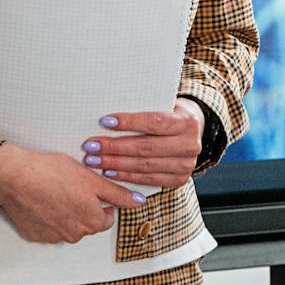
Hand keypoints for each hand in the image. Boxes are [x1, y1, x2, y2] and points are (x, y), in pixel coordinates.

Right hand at [0, 142, 141, 243]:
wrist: (15, 175)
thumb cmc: (50, 173)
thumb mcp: (91, 178)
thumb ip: (117, 194)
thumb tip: (137, 202)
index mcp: (91, 221)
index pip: (106, 218)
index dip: (99, 202)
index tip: (89, 190)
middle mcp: (74, 235)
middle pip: (86, 223)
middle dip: (82, 208)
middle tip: (69, 188)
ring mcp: (53, 237)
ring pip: (66, 226)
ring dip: (64, 213)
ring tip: (53, 192)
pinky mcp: (34, 235)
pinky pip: (46, 229)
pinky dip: (46, 217)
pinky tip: (40, 201)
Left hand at [84, 102, 202, 189]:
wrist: (193, 131)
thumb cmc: (171, 114)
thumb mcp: (165, 105)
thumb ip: (144, 109)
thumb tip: (109, 115)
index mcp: (187, 122)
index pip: (154, 122)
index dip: (129, 122)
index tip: (104, 122)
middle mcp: (190, 145)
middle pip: (146, 147)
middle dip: (115, 147)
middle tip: (91, 146)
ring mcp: (186, 165)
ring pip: (145, 165)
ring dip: (116, 164)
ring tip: (94, 160)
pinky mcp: (179, 179)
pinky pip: (148, 179)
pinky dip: (127, 176)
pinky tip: (110, 173)